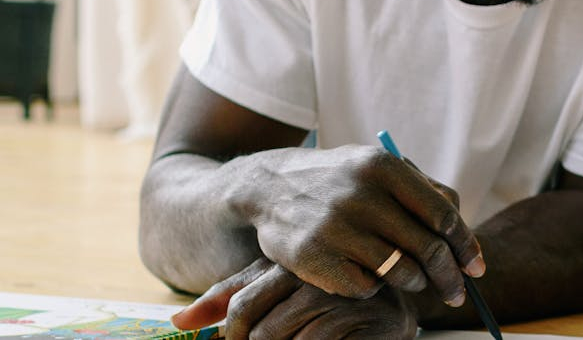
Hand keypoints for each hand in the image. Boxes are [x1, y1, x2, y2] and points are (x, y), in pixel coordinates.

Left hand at [172, 257, 418, 338]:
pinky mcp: (378, 323)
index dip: (231, 336)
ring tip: (306, 336)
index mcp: (296, 261)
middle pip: (261, 332)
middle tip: (278, 338)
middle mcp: (324, 275)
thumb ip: (230, 299)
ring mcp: (352, 299)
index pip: (241, 306)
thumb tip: (178, 321)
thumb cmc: (324, 302)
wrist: (392, 307)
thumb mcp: (275, 292)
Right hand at [232, 144, 482, 304]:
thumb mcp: (379, 168)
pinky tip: (366, 273)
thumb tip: (463, 229)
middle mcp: (360, 194)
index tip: (475, 268)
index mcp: (383, 167)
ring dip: (413, 281)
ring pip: (401, 272)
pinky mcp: (314, 257)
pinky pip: (365, 287)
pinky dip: (373, 286)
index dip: (466, 246)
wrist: (269, 185)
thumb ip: (423, 190)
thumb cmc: (340, 180)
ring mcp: (335, 226)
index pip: (442, 215)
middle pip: (428, 249)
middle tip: (456, 292)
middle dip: (449, 277)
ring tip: (409, 277)